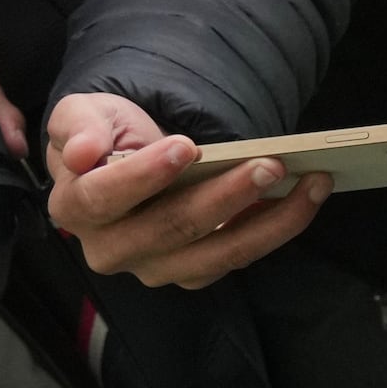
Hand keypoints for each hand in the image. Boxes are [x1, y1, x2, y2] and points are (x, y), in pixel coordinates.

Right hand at [45, 91, 328, 288]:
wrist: (125, 159)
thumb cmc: (103, 136)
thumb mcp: (82, 115)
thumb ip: (77, 127)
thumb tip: (83, 153)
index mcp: (76, 209)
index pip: (105, 198)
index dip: (145, 175)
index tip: (186, 147)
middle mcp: (112, 249)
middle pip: (172, 228)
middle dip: (226, 196)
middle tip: (271, 164)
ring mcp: (156, 267)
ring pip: (217, 253)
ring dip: (270, 220)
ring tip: (310, 183)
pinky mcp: (194, 272)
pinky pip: (240, 256)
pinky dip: (277, 228)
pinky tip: (306, 198)